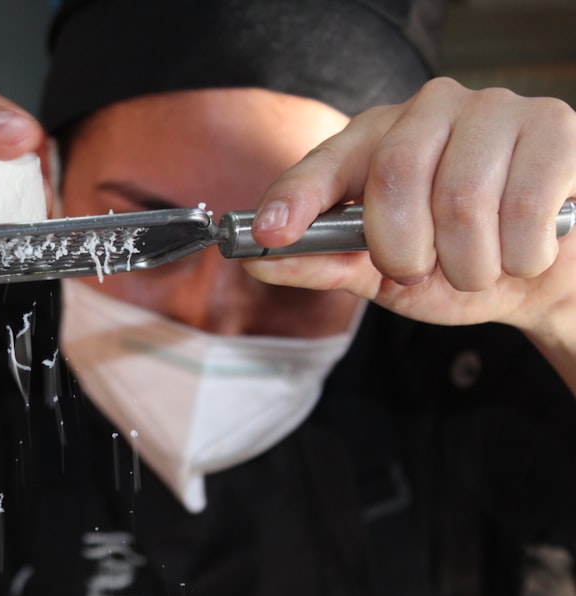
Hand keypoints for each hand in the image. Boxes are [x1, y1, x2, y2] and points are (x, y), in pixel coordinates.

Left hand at [246, 77, 575, 336]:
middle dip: (402, 249)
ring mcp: (494, 110)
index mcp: (377, 138)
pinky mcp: (553, 127)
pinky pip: (525, 207)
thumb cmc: (452, 264)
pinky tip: (523, 253)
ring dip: (468, 265)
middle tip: (418, 272)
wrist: (540, 274)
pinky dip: (520, 256)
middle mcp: (430, 109)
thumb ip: (326, 264)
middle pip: (394, 175)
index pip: (326, 163)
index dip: (296, 197)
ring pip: (463, 199)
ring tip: (477, 267)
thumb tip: (261, 265)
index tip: (269, 234)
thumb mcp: (381, 273)